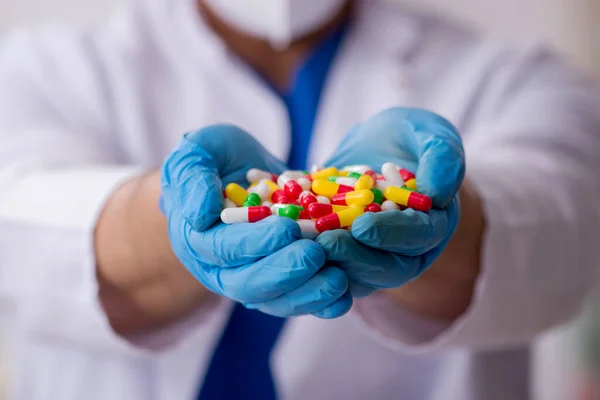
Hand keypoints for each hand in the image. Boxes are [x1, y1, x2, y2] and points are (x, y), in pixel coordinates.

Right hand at [161, 124, 351, 317]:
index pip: (224, 249)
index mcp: (197, 241)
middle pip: (250, 284)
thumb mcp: (196, 154)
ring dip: (308, 293)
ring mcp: (251, 280)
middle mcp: (220, 270)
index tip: (287, 229)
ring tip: (338, 278)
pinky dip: (321, 302)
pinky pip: (298, 300)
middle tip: (316, 254)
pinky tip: (345, 295)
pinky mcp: (279, 283)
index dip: (256, 242)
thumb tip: (200, 214)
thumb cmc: (213, 159)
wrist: (237, 172)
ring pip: (276, 301)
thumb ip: (193, 178)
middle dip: (285, 272)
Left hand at [316, 108, 464, 297]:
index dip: (390, 234)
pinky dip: (303, 255)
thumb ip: (440, 155)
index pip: (416, 237)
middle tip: (323, 243)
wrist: (375, 147)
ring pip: (352, 273)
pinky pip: (325, 264)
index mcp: (432, 224)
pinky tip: (280, 239)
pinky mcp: (341, 254)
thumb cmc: (408, 137)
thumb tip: (439, 192)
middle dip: (353, 257)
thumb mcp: (428, 132)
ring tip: (298, 245)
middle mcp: (404, 250)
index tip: (361, 226)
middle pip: (384, 268)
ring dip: (325, 263)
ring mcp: (371, 256)